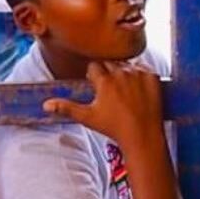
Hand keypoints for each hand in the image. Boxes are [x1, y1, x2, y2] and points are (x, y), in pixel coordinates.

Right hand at [43, 61, 162, 148]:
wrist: (143, 135)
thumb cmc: (114, 128)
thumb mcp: (88, 117)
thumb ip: (66, 108)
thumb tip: (46, 105)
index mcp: (104, 80)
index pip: (94, 66)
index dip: (94, 76)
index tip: (97, 86)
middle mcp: (122, 73)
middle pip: (110, 63)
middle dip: (108, 72)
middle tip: (111, 90)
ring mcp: (139, 74)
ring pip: (127, 64)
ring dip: (124, 73)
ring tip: (124, 91)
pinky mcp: (153, 77)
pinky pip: (143, 68)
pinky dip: (140, 75)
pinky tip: (138, 89)